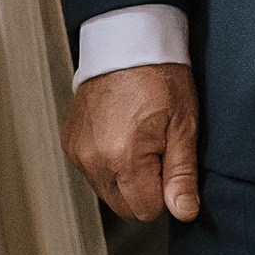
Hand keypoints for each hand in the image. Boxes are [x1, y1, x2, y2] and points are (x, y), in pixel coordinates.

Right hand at [64, 63, 200, 223]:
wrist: (126, 43)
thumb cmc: (160, 78)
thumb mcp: (183, 126)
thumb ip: (182, 175)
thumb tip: (184, 212)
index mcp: (123, 158)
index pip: (147, 210)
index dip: (164, 193)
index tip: (169, 162)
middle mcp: (94, 160)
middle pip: (124, 207)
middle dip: (144, 190)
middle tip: (157, 150)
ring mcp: (78, 152)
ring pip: (108, 192)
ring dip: (126, 178)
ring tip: (138, 139)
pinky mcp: (70, 143)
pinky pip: (93, 173)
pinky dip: (108, 164)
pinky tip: (121, 136)